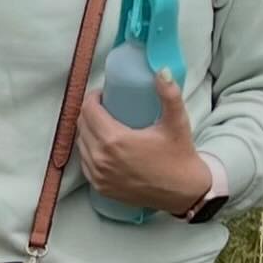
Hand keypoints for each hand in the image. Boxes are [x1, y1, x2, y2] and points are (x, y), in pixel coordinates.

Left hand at [77, 73, 210, 217]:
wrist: (181, 192)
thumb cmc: (179, 155)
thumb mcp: (176, 121)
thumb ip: (169, 94)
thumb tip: (161, 70)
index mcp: (114, 140)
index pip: (89, 111)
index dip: (93, 98)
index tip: (102, 94)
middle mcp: (101, 159)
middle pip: (82, 126)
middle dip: (89, 112)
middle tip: (104, 106)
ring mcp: (98, 176)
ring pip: (81, 145)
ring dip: (87, 131)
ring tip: (102, 123)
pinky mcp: (100, 187)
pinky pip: (85, 163)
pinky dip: (89, 151)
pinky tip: (101, 145)